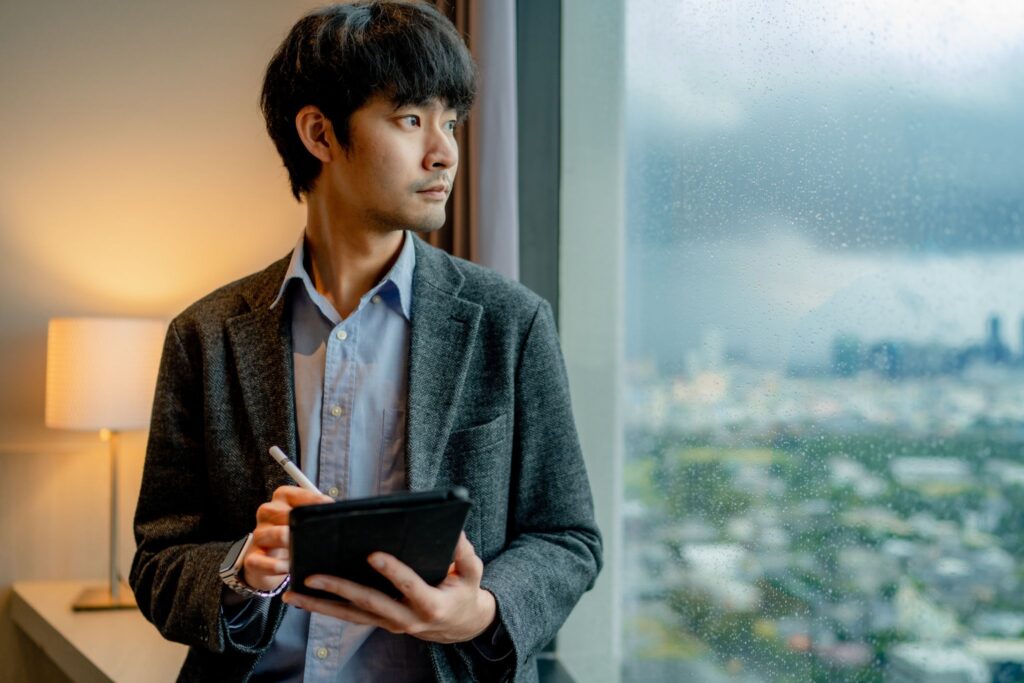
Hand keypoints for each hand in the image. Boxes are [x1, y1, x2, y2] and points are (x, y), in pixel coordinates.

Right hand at [243, 485, 332, 591]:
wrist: (268, 559)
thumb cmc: (293, 533)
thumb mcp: (304, 519)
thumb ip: (317, 513)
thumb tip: (337, 512)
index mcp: (283, 496)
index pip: (302, 494)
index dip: (318, 503)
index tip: (331, 510)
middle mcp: (268, 511)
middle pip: (287, 514)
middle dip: (304, 528)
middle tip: (316, 537)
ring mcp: (258, 534)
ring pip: (278, 535)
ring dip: (293, 547)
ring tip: (303, 555)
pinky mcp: (252, 557)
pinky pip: (264, 562)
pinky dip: (278, 567)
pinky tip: (288, 568)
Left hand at [281, 532, 496, 643]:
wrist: (460, 626)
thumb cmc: (464, 592)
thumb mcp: (473, 573)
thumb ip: (464, 554)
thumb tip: (455, 531)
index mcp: (430, 604)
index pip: (408, 586)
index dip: (392, 571)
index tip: (373, 554)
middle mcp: (405, 619)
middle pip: (369, 603)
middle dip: (340, 589)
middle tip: (314, 575)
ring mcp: (388, 623)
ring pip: (350, 615)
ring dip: (319, 605)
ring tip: (292, 593)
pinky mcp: (378, 622)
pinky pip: (348, 616)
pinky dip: (323, 607)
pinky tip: (300, 596)